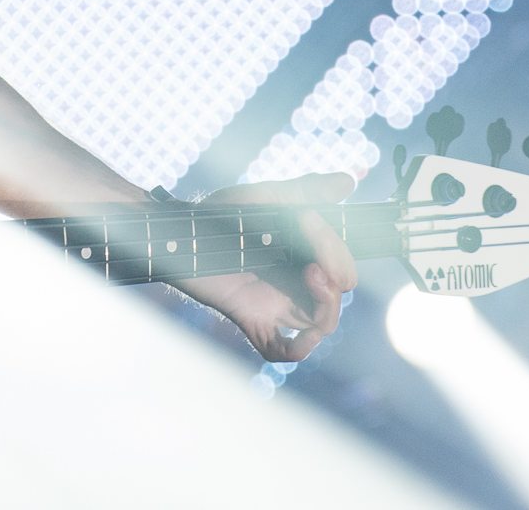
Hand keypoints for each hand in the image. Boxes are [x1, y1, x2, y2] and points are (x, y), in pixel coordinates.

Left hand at [173, 172, 358, 362]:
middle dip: (337, 271)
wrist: (181, 232)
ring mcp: (276, 304)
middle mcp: (297, 284)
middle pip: (339, 292)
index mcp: (306, 257)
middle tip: (313, 254)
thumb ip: (308, 190)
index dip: (337, 249)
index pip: (343, 265)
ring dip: (327, 304)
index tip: (308, 219)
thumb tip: (348, 180)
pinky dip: (297, 348)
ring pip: (321, 322)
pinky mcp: (252, 319)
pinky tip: (302, 338)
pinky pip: (280, 348)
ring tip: (311, 276)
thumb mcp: (268, 197)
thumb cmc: (223, 214)